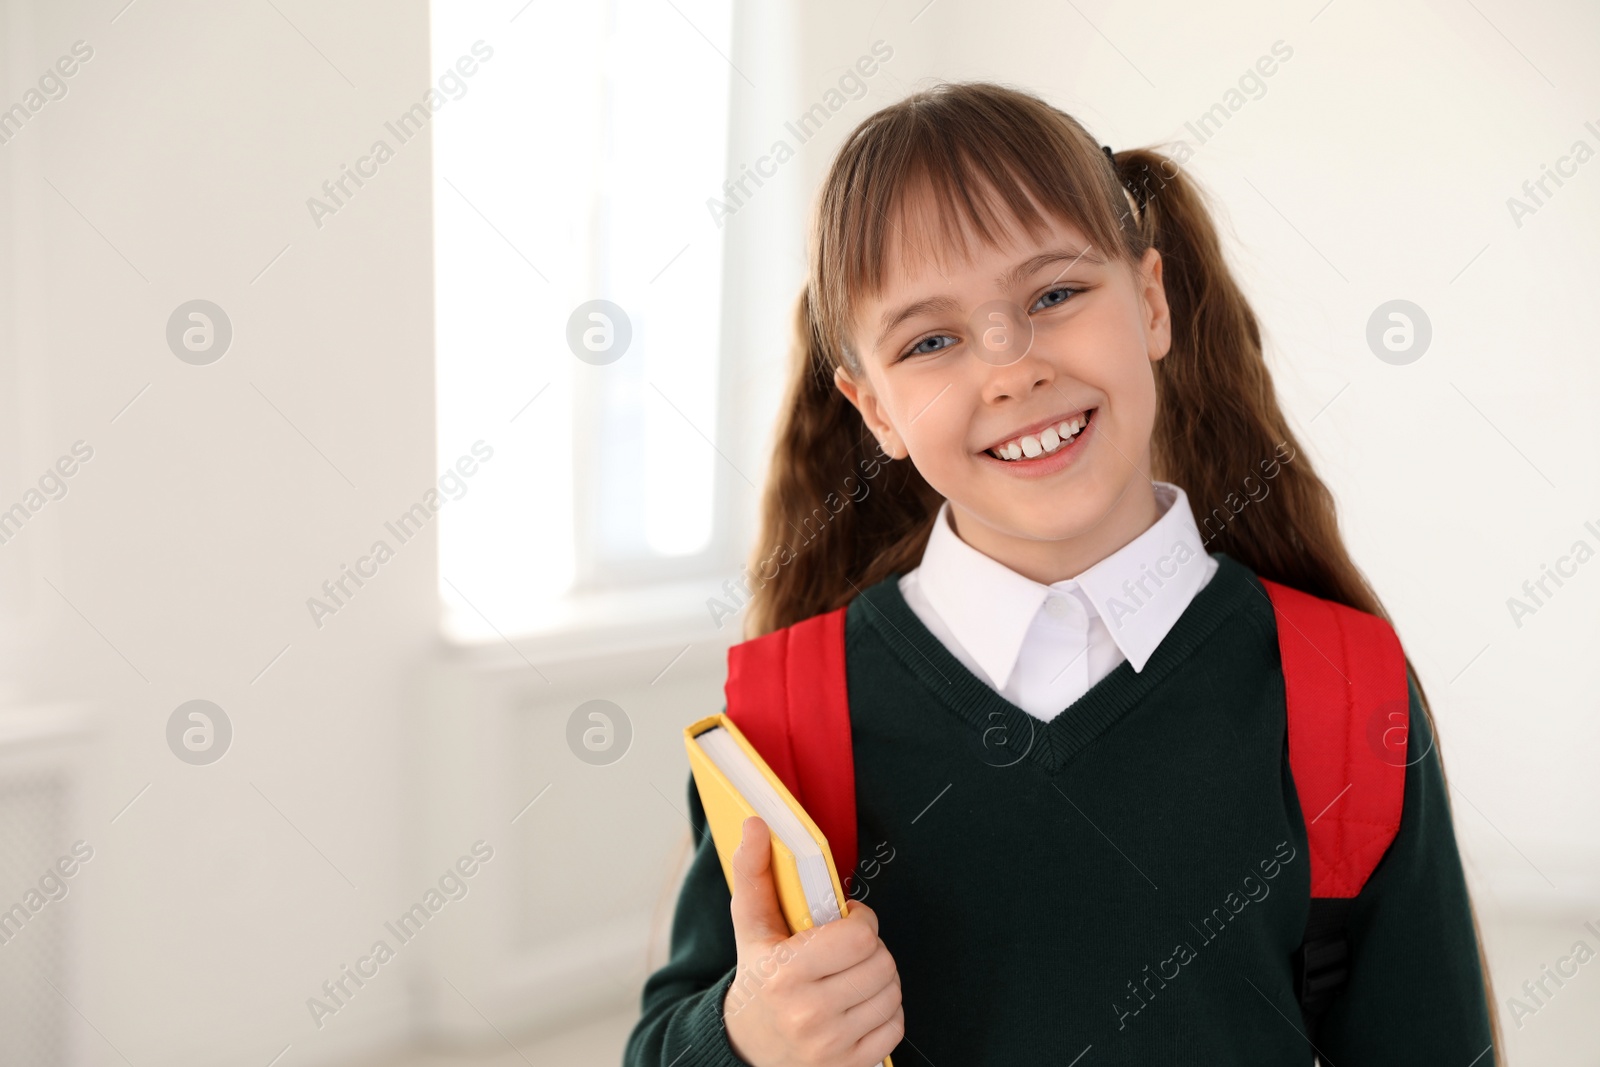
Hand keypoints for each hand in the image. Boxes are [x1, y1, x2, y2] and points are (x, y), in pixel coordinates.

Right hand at [722, 816, 903, 1066]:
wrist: (746, 1048)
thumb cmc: (756, 979)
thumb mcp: (750, 927)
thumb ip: (753, 871)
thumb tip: (757, 824)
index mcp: (784, 974)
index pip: (860, 937)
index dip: (861, 921)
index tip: (847, 921)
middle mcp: (808, 1015)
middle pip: (882, 963)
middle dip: (871, 949)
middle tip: (849, 950)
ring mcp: (830, 1046)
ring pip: (892, 993)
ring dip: (880, 979)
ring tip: (853, 976)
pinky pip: (896, 1026)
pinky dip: (885, 1012)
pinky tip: (859, 1005)